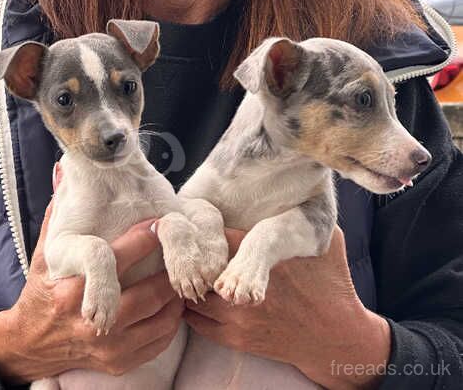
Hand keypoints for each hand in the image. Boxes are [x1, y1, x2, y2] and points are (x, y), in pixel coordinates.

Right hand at [0, 168, 183, 383]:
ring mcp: (108, 346)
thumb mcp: (45, 254)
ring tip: (178, 275)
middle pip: (149, 293)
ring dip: (174, 295)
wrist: (33, 344)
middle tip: (179, 252)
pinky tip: (169, 303)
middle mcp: (90, 321)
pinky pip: (160, 341)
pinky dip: (171, 321)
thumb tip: (64, 171)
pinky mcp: (120, 362)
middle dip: (169, 270)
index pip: (111, 259)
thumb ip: (58, 214)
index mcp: (69, 289)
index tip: (158, 223)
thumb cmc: (43, 292)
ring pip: (161, 318)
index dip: (141, 238)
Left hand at [185, 226, 390, 389]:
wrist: (338, 337)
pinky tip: (197, 299)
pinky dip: (193, 310)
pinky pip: (198, 322)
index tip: (204, 227)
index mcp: (262, 257)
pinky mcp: (237, 339)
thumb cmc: (333, 285)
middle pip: (199, 267)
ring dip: (192, 285)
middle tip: (192, 253)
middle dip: (196, 259)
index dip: (208, 230)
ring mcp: (237, 316)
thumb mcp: (327, 242)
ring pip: (194, 296)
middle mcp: (244, 287)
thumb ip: (306, 216)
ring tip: (193, 275)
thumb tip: (297, 191)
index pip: (217, 236)